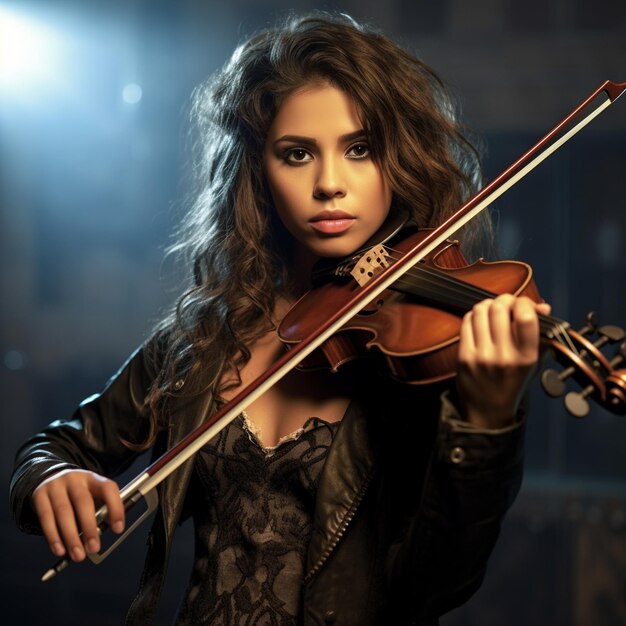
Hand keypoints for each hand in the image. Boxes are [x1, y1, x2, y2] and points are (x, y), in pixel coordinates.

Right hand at [31, 469, 124, 561]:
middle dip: (89, 527)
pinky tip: (60, 550)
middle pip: (83, 501)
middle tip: (94, 548)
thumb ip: (98, 513)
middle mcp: (75, 479)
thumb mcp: (92, 497)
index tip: (118, 529)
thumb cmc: (78, 495)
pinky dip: (53, 537)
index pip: (108, 489)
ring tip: (78, 555)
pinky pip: (46, 518)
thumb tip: (98, 538)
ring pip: (63, 512)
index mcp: (93, 479)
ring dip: (71, 537)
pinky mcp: (40, 495)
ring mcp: (56, 486)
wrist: (51, 478)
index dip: (115, 508)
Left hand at [456, 294, 550, 428]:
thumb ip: (539, 333)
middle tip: (507, 304)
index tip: (524, 305)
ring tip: (493, 311)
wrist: (487, 410)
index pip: (525, 318)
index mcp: (526, 358)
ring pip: (480, 311)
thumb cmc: (512, 382)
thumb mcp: (533, 362)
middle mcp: (504, 356)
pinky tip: (479, 322)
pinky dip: (474, 316)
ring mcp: (481, 356)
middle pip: (499, 309)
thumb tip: (542, 306)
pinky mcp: (463, 356)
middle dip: (504, 300)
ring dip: (487, 305)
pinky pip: (466, 322)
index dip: (524, 303)